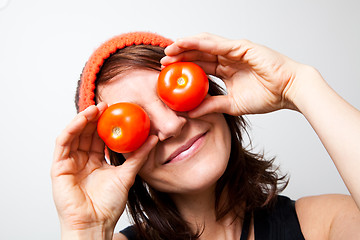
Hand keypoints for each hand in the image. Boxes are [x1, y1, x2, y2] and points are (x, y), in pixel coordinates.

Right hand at [51, 103, 157, 238]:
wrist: (96, 224)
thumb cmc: (108, 205)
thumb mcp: (127, 175)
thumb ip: (139, 156)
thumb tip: (154, 139)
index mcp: (96, 162)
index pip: (100, 138)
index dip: (106, 124)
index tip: (117, 111)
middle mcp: (82, 160)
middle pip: (87, 134)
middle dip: (95, 118)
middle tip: (106, 105)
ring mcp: (70, 163)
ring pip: (74, 135)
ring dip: (83, 120)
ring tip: (95, 109)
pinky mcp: (59, 168)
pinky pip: (63, 144)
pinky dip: (71, 129)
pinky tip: (82, 119)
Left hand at [161, 33, 308, 116]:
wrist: (289, 92)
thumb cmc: (267, 97)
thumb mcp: (232, 105)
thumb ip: (212, 106)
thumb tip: (189, 112)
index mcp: (227, 71)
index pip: (201, 67)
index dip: (184, 68)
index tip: (167, 73)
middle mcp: (229, 58)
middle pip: (199, 54)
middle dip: (180, 56)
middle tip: (163, 61)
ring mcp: (235, 51)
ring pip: (205, 45)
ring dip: (186, 46)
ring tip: (170, 50)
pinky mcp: (242, 47)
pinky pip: (218, 44)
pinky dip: (200, 43)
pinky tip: (185, 43)